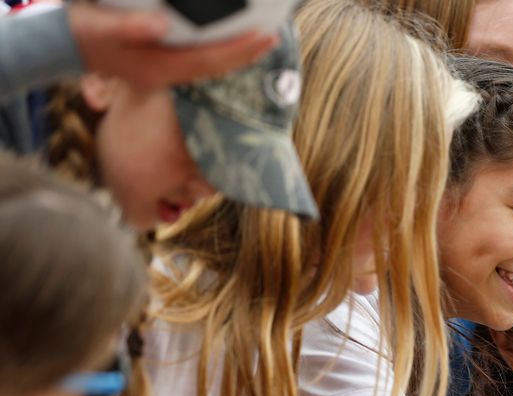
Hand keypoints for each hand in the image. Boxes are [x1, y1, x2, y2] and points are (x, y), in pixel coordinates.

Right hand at [68, 3, 277, 89]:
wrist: (63, 46)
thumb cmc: (84, 33)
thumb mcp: (103, 26)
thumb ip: (132, 26)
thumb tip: (164, 24)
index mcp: (158, 68)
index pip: (208, 61)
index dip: (237, 51)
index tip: (263, 37)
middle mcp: (167, 76)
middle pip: (215, 67)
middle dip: (245, 54)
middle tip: (272, 37)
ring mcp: (165, 72)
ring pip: (209, 66)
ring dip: (235, 53)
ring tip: (259, 39)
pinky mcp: (161, 64)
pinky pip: (198, 61)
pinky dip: (216, 51)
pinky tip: (228, 40)